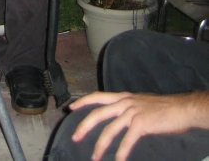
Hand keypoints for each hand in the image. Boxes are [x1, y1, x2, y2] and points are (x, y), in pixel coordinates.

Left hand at [69, 91, 195, 160]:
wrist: (180, 108)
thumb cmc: (162, 108)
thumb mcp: (139, 103)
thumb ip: (127, 108)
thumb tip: (119, 117)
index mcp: (123, 97)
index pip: (97, 96)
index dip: (83, 102)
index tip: (71, 108)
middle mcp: (124, 102)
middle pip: (98, 113)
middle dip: (84, 126)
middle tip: (75, 137)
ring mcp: (132, 112)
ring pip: (110, 129)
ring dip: (100, 145)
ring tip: (94, 157)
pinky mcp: (142, 123)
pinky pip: (127, 140)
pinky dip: (121, 152)